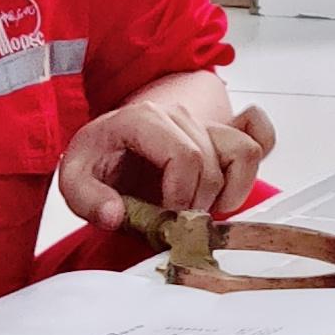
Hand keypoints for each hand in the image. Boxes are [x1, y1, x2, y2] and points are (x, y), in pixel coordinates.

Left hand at [58, 95, 275, 223]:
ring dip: (231, 189)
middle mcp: (179, 115)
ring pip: (246, 151)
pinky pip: (260, 135)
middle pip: (212, 163)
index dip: (181, 194)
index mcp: (143, 119)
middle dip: (197, 202)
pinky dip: (252, 164)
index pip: (186, 156)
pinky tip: (230, 187)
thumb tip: (115, 215)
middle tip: (174, 219)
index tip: (165, 215)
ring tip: (203, 207)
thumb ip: (88, 199)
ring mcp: (204, 122)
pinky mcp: (221, 133)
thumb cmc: (96, 159)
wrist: (106, 147)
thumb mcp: (74, 179)